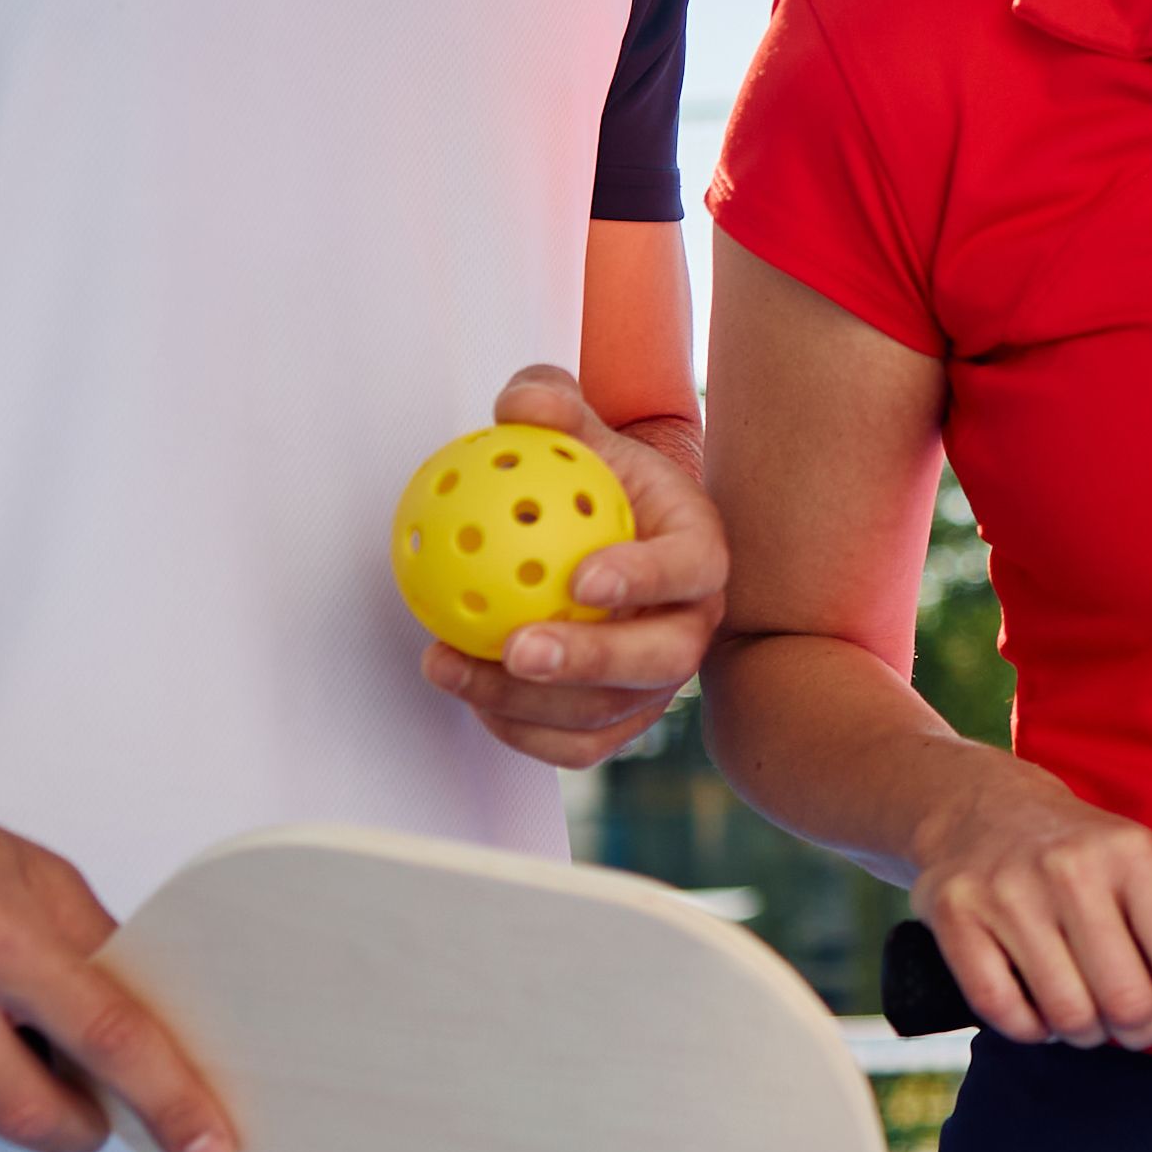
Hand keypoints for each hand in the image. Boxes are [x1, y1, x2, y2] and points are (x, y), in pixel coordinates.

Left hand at [419, 365, 726, 772]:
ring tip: (453, 667)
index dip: (647, 578)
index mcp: (698, 549)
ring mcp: (658, 680)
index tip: (582, 577)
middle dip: (590, 661)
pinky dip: (520, 731)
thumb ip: (549, 407)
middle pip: (662, 660)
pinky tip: (466, 693)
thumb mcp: (575, 430)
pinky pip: (577, 744)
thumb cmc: (593, 480)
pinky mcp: (620, 717)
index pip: (692, 567)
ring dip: (528, 703)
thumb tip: (522, 408)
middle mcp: (692, 624)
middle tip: (517, 648)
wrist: (600, 535)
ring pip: (609, 711)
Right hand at [900, 765, 1151, 1071]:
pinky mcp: (956, 916)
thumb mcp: (1151, 872)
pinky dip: (1031, 1029)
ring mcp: (1008, 893)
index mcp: (1132, 853)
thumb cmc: (1082, 852)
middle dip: (1139, 1031)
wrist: (981, 806)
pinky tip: (1040, 1008)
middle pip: (1129, 1002)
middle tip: (1133, 1019)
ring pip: (1068, 1017)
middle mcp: (1071, 869)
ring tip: (1087, 1009)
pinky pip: (1004, 1014)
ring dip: (1085, 1033)